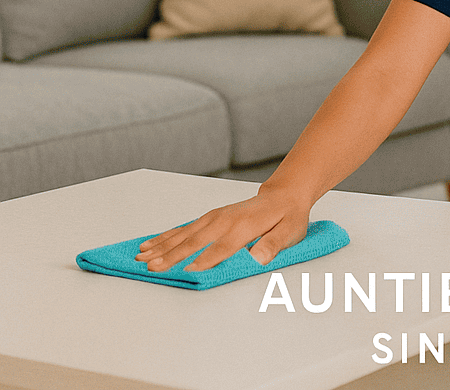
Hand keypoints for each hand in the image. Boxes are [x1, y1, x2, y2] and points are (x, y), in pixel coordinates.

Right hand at [134, 185, 310, 271]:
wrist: (284, 195)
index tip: (186, 273)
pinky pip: (185, 227)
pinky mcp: (210, 217)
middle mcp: (225, 220)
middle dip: (172, 255)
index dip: (204, 261)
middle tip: (151, 268)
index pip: (220, 248)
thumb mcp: (289, 232)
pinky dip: (166, 236)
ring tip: (141, 257)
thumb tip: (258, 257)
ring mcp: (215, 217)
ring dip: (162, 245)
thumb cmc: (287, 216)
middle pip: (195, 241)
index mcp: (244, 227)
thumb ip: (272, 245)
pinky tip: (151, 243)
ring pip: (184, 234)